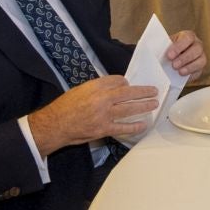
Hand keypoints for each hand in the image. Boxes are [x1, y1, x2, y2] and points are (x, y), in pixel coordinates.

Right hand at [28, 75, 158, 151]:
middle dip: (143, 92)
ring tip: (154, 104)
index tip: (129, 85)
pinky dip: (135, 126)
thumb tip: (115, 88)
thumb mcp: (80, 90)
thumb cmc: (65, 106)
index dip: (125, 83)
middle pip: (128, 93)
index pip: (117, 80)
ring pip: (129, 108)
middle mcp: (101, 99)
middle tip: (154, 91)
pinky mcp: (103, 129)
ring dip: (144, 106)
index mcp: (95, 86)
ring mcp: (104, 114)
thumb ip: (97, 88)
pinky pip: (123, 127)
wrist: (55, 125)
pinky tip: (143, 124)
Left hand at [165, 30, 205, 79]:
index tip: (169, 55)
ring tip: (178, 71)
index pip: (188, 38)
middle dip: (185, 58)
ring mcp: (201, 56)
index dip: (179, 46)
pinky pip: (200, 69)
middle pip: (197, 48)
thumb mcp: (163, 47)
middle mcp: (196, 44)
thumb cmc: (166, 52)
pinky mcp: (200, 67)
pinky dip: (191, 72)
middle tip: (174, 65)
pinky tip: (182, 74)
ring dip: (189, 66)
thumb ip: (160, 47)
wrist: (169, 63)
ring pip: (201, 60)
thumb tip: (152, 49)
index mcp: (187, 36)